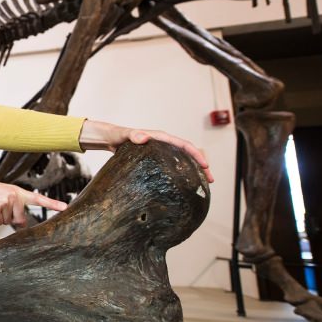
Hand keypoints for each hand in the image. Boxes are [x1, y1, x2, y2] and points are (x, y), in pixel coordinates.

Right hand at [0, 174, 67, 226]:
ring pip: (7, 222)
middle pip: (20, 220)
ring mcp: (5, 202)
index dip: (52, 204)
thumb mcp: (5, 194)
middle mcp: (14, 196)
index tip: (65, 207)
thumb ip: (17, 205)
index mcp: (18, 191)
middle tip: (0, 207)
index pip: (39, 199)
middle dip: (10, 218)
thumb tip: (22, 224)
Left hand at [78, 119, 213, 182]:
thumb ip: (133, 135)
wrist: (112, 139)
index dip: (196, 154)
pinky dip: (183, 174)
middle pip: (188, 154)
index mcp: (161, 138)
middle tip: (210, 180)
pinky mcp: (158, 160)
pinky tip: (185, 185)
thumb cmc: (118, 136)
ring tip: (203, 185)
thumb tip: (142, 137)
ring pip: (183, 161)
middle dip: (201, 166)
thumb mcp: (124, 136)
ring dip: (194, 172)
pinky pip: (174, 166)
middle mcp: (164, 144)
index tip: (205, 165)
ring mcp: (162, 152)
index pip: (184, 145)